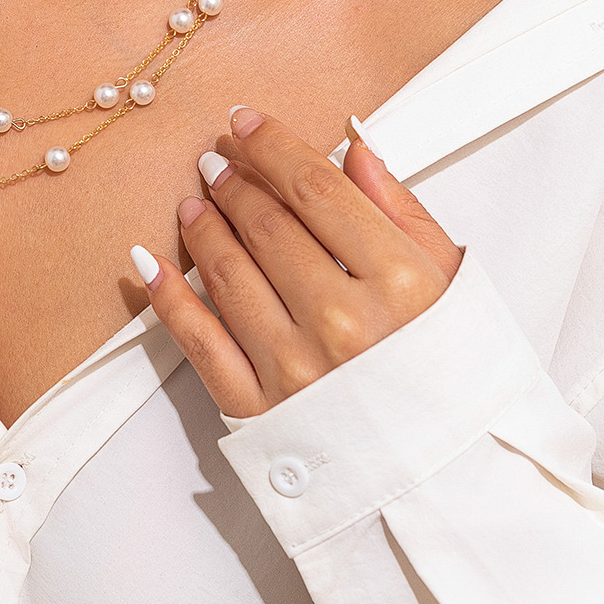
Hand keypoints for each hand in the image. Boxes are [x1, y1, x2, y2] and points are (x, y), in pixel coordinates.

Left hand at [133, 107, 464, 418]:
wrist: (450, 483)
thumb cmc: (455, 374)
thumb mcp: (452, 285)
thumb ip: (401, 208)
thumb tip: (353, 142)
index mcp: (401, 283)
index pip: (317, 190)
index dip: (272, 146)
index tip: (245, 121)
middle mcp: (344, 323)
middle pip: (268, 226)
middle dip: (234, 184)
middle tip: (214, 161)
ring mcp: (296, 369)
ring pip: (228, 274)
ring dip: (201, 228)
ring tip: (192, 202)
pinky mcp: (260, 411)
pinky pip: (198, 342)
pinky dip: (167, 297)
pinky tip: (148, 263)